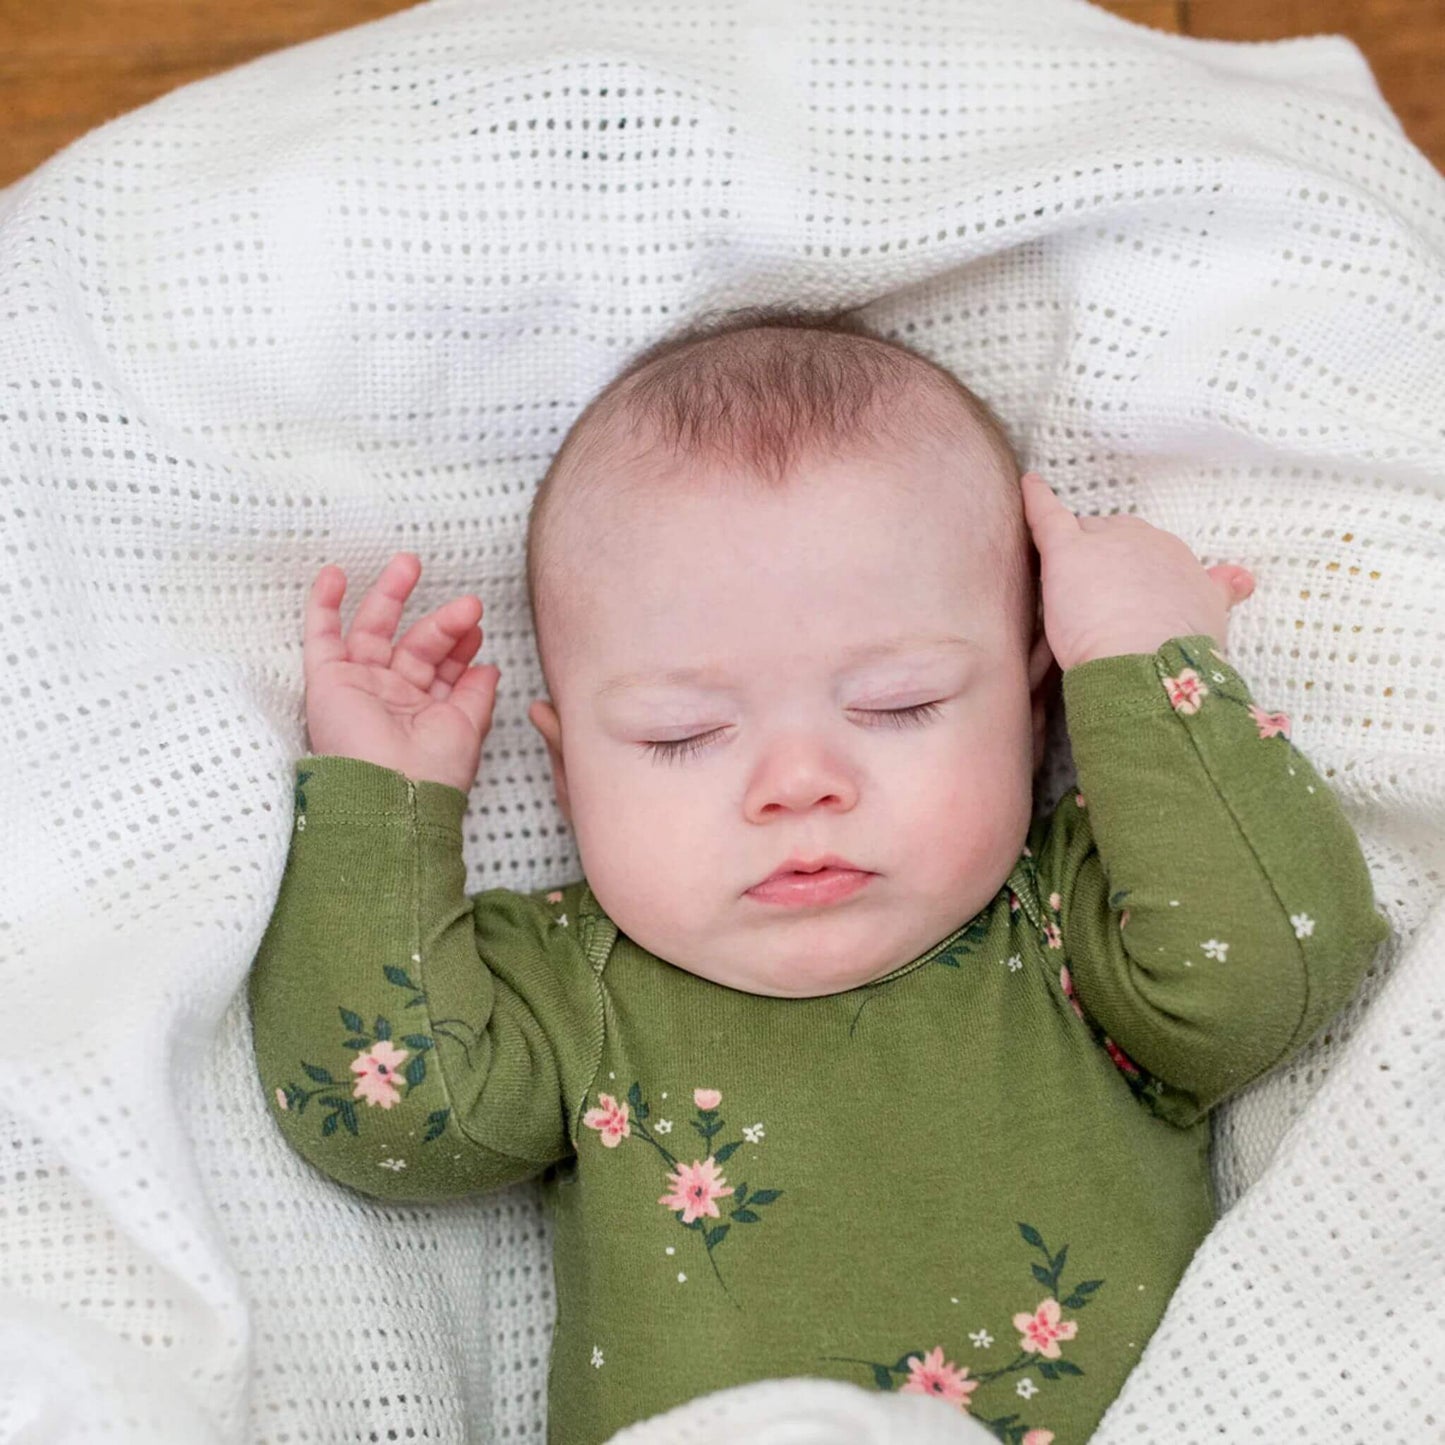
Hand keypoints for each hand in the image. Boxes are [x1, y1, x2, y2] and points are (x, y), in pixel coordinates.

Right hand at [302, 553, 499, 790]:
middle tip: (468, 602)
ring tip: (410, 563)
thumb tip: (489, 667)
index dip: (460, 643)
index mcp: (425, 712)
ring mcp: (359, 686)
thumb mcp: (467, 727)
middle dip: (441, 621)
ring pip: (373, 630)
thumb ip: (477, 694)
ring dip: (390, 594)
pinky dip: (323, 605)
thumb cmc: (433, 771)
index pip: (443, 666)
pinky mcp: (327, 681)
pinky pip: (321, 636)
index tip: (477, 624)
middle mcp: (392, 697)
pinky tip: (334, 575)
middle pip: (416, 645)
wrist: (392, 793)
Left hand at [1021, 472, 1254, 671]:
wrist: (1150, 663)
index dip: (1130, 574)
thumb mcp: (1212, 617)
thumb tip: (1242, 579)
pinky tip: (1029, 484)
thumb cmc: (1179, 654)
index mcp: (1175, 559)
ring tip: (1060, 584)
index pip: (1145, 554)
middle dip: (1100, 563)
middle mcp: (1144, 541)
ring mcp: (1104, 543)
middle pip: (1111, 539)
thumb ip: (1220, 593)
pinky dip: (1037, 499)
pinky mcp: (1066, 550)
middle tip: (1091, 599)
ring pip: (1080, 535)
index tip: (1125, 592)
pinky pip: (1047, 515)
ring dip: (1071, 555)